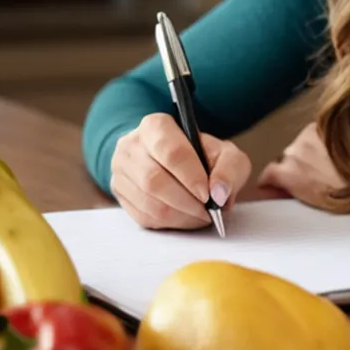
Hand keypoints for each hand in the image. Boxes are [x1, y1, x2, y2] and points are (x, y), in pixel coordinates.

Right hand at [110, 112, 250, 229]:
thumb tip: (219, 194)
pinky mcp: (120, 194)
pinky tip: (185, 218)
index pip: (171, 152)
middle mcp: (131, 146)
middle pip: (154, 181)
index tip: (208, 194)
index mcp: (155, 126)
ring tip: (200, 217)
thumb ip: (229, 169)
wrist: (174, 160)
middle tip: (207, 212)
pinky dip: (169, 223)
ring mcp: (121, 171)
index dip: (191, 176)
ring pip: (148, 203)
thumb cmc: (201, 155)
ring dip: (180, 216)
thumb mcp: (225, 154)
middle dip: (186, 202)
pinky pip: (143, 216)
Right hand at [257, 123, 348, 209]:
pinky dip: (324, 140)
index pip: (267, 175)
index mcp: (286, 173)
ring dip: (310, 151)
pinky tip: (338, 150)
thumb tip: (280, 189)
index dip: (273, 182)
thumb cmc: (347, 197)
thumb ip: (291, 190)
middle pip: (287, 158)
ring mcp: (308, 134)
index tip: (277, 186)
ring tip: (328, 162)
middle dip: (296, 166)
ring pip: (302, 143)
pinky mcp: (324, 125)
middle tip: (313, 176)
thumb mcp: (311, 201)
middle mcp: (292, 150)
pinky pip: (318, 133)